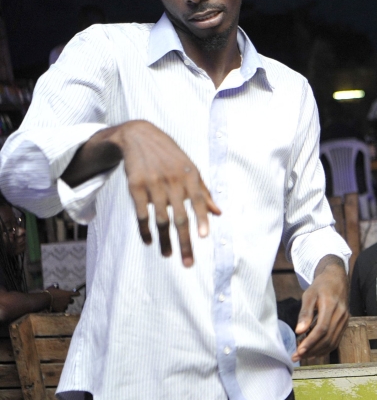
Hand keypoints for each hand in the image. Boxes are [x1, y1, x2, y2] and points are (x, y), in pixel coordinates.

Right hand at [45, 287, 79, 311]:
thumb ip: (56, 286)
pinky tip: (57, 308)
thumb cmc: (49, 292)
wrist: (45, 300)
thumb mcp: (53, 288)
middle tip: (65, 300)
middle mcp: (68, 300)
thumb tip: (56, 285)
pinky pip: (63, 310)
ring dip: (64, 305)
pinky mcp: (61, 310)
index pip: (76, 294)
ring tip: (58, 304)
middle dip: (69, 300)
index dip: (77, 293)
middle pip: (72, 301)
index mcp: (68, 294)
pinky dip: (60, 309)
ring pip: (66, 306)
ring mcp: (65, 305)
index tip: (77, 293)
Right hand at [111, 121, 220, 266]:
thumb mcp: (191, 169)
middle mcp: (172, 181)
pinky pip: (141, 214)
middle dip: (185, 241)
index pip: (198, 201)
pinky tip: (149, 241)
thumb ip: (204, 192)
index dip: (201, 219)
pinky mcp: (135, 187)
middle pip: (180, 217)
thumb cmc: (171, 157)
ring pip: (160, 219)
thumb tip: (219, 213)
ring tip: (169, 254)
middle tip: (188, 263)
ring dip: (165, 240)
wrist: (140, 137)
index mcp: (190, 176)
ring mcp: (153, 184)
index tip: (203, 237)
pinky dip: (145, 230)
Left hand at [294, 256, 348, 361]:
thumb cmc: (321, 286)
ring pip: (332, 342)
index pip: (322, 329)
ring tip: (303, 356)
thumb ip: (305, 313)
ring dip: (317, 351)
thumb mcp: (309, 295)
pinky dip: (325, 348)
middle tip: (296, 357)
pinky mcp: (345, 324)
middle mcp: (341, 315)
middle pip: (327, 338)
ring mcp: (345, 320)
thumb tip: (298, 331)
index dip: (310, 342)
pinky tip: (314, 351)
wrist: (337, 279)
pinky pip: (336, 340)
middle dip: (311, 350)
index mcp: (331, 306)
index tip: (298, 351)